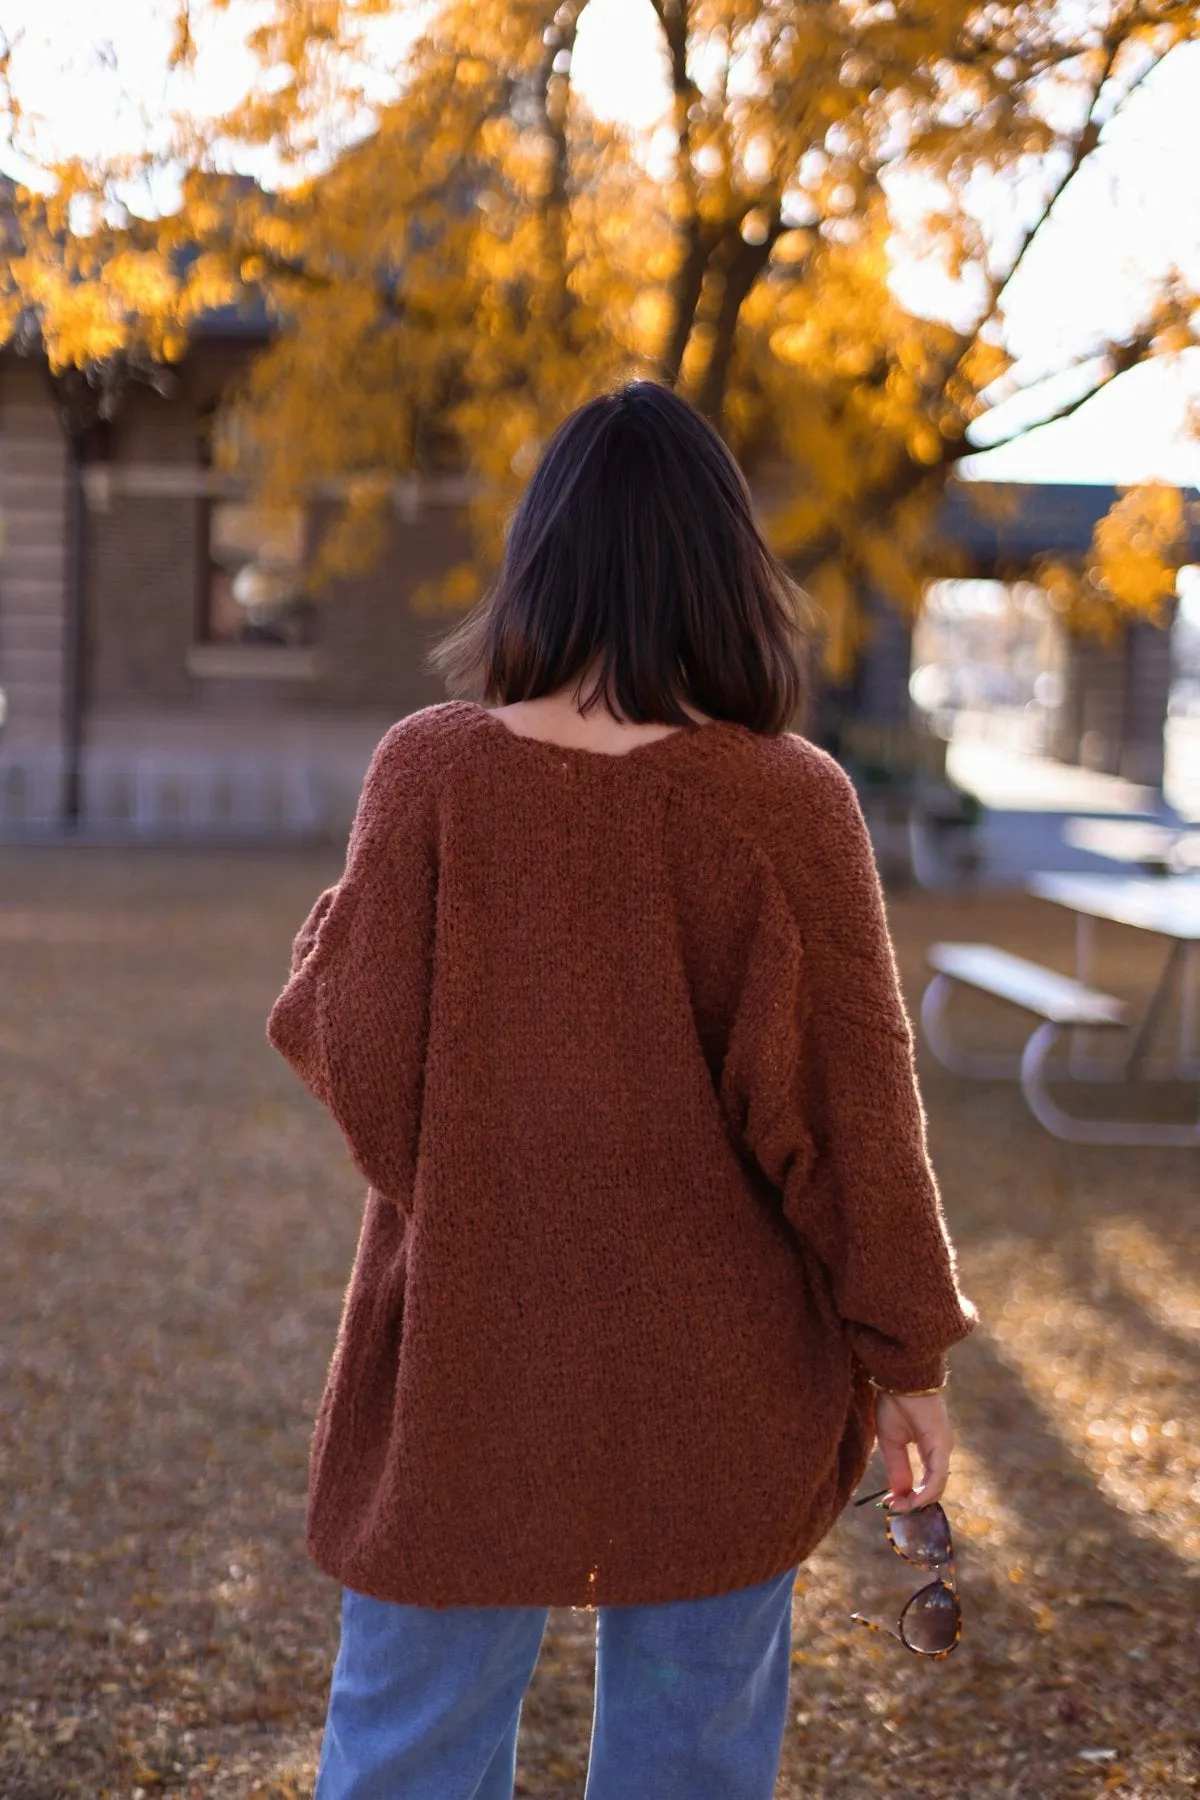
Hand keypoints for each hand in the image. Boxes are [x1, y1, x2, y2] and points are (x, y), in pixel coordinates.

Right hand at [873, 1391, 953, 1512]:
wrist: (898, 1378)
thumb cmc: (894, 1403)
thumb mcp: (892, 1442)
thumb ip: (898, 1468)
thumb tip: (898, 1495)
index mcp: (932, 1448)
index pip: (928, 1482)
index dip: (911, 1497)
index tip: (891, 1505)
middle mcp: (942, 1450)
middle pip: (934, 1488)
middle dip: (914, 1503)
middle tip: (893, 1509)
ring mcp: (944, 1447)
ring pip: (937, 1485)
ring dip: (918, 1502)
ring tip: (898, 1507)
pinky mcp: (941, 1444)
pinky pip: (936, 1476)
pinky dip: (925, 1492)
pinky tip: (911, 1500)